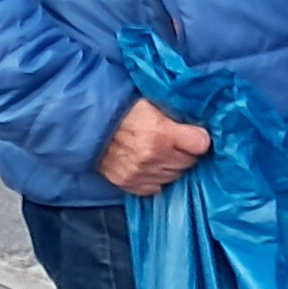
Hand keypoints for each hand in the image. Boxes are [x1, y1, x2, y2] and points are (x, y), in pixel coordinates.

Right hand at [96, 97, 212, 195]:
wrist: (87, 125)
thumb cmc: (121, 109)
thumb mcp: (151, 102)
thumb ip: (174, 114)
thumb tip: (196, 122)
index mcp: (161, 133)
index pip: (200, 144)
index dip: (199, 137)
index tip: (195, 134)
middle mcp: (153, 157)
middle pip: (189, 162)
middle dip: (186, 152)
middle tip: (178, 142)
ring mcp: (141, 173)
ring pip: (174, 175)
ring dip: (173, 165)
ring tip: (163, 152)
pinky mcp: (129, 184)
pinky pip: (156, 187)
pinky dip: (157, 177)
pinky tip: (151, 164)